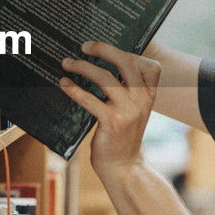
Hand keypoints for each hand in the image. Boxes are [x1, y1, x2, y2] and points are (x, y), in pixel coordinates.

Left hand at [59, 41, 161, 179]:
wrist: (123, 166)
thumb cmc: (123, 137)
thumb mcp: (134, 112)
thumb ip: (126, 92)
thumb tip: (101, 67)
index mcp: (149, 96)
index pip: (150, 66)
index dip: (129, 52)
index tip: (107, 48)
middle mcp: (142, 100)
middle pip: (126, 62)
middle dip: (103, 49)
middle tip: (85, 47)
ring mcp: (128, 111)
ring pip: (105, 77)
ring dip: (82, 66)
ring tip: (67, 63)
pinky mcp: (112, 122)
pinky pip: (89, 99)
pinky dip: (74, 89)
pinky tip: (64, 84)